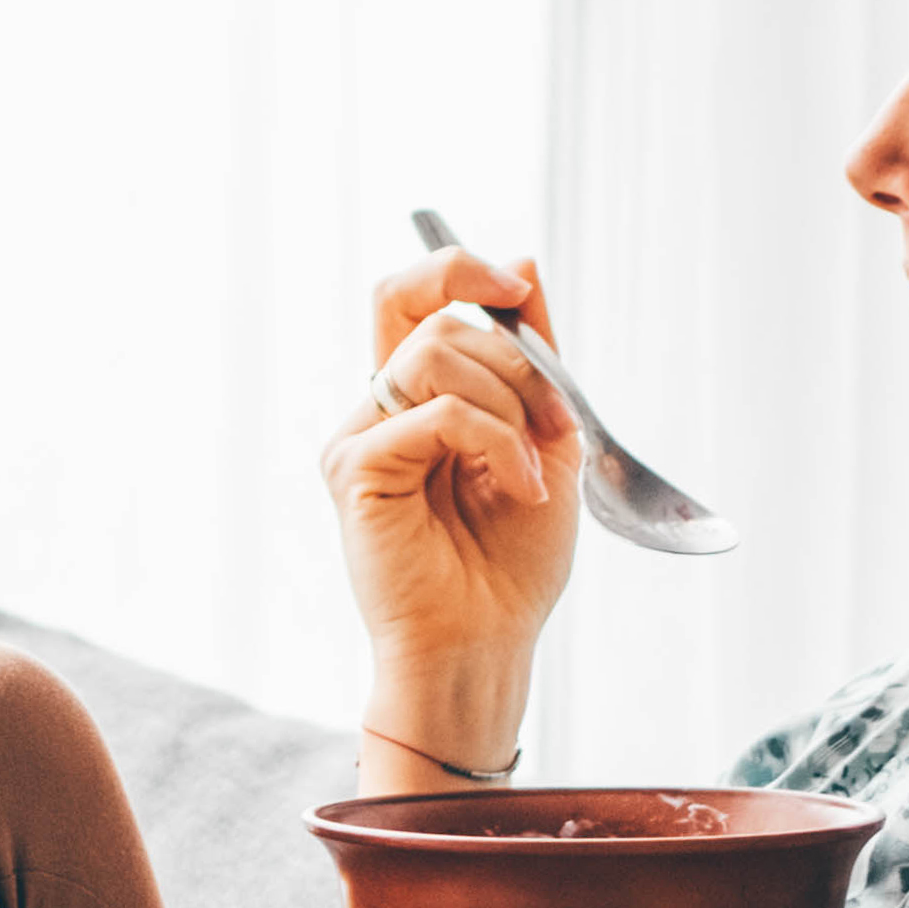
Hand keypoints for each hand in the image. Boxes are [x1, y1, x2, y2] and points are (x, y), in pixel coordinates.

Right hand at [327, 246, 583, 748]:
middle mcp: (378, 411)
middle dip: (516, 358)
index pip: (409, 296)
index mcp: (416, 399)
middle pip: (432, 316)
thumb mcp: (546, 434)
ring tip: (531, 467)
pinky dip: (494, 441)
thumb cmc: (511, 561)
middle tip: (553, 420)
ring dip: (509, 402)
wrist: (488, 641)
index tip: (516, 289)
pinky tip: (518, 487)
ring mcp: (359, 439)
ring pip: (434, 355)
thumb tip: (524, 266)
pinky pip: (433, 412)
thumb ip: (531, 354)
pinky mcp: (354, 470)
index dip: (457, 269)